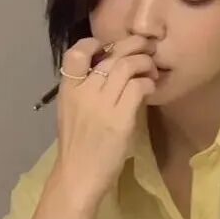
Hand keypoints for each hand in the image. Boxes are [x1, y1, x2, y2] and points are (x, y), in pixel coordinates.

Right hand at [51, 35, 158, 207]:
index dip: (94, 43)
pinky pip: (137, 87)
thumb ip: (85, 89)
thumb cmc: (78, 145)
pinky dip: (147, 84)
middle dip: (133, 46)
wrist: (79, 175)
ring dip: (144, 63)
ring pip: (126, 66)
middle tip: (147, 48)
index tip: (109, 48)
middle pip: (110, 56)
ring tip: (151, 70)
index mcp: (68, 90)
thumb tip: (111, 68)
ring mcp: (101, 104)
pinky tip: (150, 89)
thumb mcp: (72, 111)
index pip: (75, 53)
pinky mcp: (119, 119)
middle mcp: (82, 92)